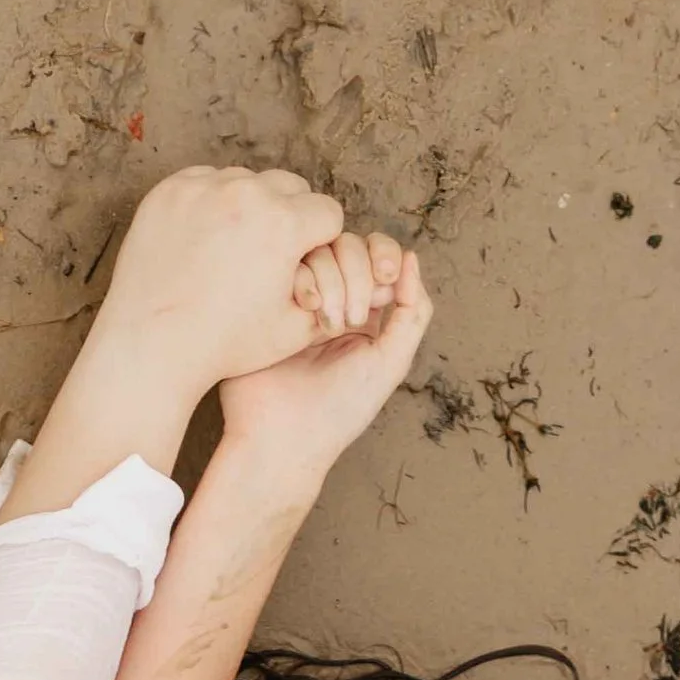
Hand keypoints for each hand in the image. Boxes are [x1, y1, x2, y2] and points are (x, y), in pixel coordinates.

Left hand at [92, 166, 349, 397]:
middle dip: (289, 217)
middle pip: (290, 187)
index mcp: (284, 225)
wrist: (153, 345)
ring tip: (236, 252)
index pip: (327, 213)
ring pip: (248, 182)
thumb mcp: (293, 330)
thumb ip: (333, 293)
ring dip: (250, 208)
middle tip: (272, 256)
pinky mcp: (171, 189)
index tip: (304, 265)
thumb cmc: (227, 345)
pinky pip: (206, 184)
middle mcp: (246, 194)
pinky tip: (207, 243)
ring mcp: (204, 186)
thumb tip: (369, 280)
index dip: (321, 243)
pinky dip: (211, 206)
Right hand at [218, 241, 432, 481]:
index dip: (382, 256)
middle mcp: (331, 299)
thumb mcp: (390, 363)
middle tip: (351, 317)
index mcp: (364, 312)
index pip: (378, 256)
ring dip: (329, 280)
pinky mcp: (267, 300)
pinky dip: (301, 281)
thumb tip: (411, 258)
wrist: (282, 435)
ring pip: (316, 250)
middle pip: (348, 245)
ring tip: (324, 326)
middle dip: (356, 271)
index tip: (385, 278)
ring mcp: (297, 297)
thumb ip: (412, 313)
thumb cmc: (340, 410)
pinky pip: (285, 263)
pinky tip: (301, 313)